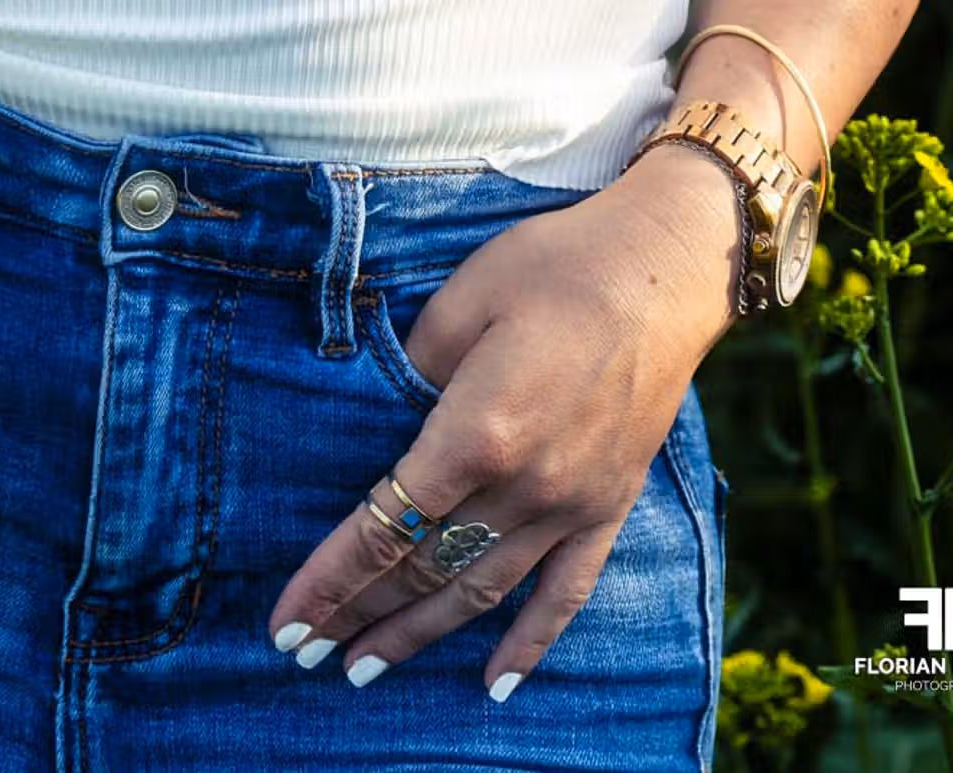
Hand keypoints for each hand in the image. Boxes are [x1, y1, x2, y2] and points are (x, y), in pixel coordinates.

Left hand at [263, 166, 733, 697]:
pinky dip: (529, 645)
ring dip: (420, 635)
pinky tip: (495, 685)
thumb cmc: (554, 266)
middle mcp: (524, 486)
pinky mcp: (609, 506)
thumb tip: (384, 420)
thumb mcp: (463, 298)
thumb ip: (413, 370)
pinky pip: (565, 593)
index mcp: (477, 433)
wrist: (665, 268)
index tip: (287, 623)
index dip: (331, 578)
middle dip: (359, 614)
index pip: (385, 526)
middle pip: (425, 569)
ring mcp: (571, 505)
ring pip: (481, 592)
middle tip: (304, 654)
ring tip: (366, 670)